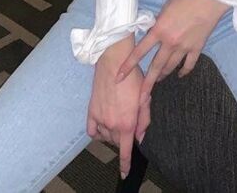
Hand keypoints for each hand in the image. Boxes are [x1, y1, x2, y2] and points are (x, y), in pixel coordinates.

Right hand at [88, 35, 149, 179]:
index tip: (124, 173)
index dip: (125, 164)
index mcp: (127, 123)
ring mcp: (100, 119)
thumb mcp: (145, 98)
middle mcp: (112, 125)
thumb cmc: (132, 78)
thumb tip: (141, 137)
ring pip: (106, 137)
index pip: (125, 151)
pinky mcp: (91, 111)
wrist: (114, 63)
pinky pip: (92, 131)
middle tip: (128, 120)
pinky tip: (103, 124)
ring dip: (112, 133)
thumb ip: (145, 120)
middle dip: (123, 137)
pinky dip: (98, 131)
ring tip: (118, 117)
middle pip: (117, 142)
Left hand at [113, 0, 229, 103]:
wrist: (208, 0)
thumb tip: (152, 31)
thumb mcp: (165, 8)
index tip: (119, 76)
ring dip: (163, 74)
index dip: (128, 65)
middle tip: (141, 97)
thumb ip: (157, 23)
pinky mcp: (197, 48)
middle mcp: (170, 42)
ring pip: (171, 67)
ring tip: (158, 79)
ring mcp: (184, 47)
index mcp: (159, 31)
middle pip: (155, 66)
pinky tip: (180, 75)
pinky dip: (183, 71)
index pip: (140, 51)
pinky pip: (188, 65)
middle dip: (147, 83)